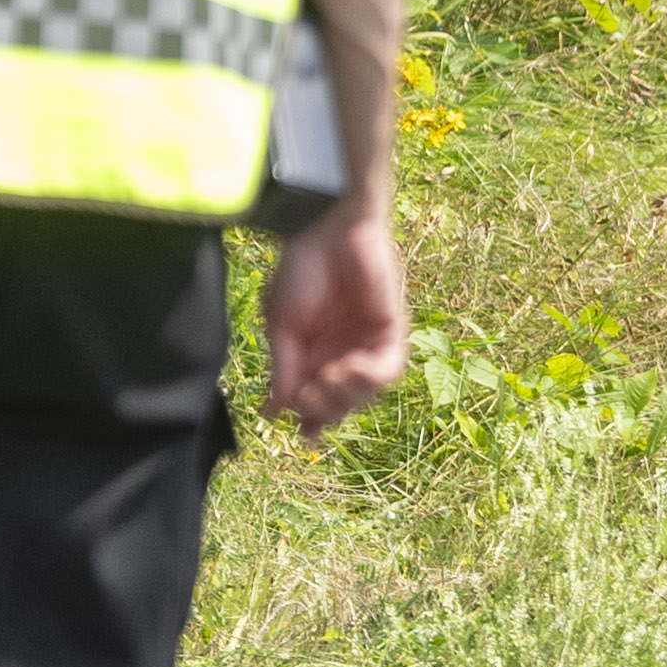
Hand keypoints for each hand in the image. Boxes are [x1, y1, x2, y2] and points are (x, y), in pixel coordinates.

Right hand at [260, 197, 409, 430]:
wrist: (325, 231)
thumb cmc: (299, 270)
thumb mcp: (281, 323)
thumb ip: (283, 365)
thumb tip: (275, 407)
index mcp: (312, 357)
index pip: (314, 401)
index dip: (311, 421)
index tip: (303, 434)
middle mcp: (341, 356)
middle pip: (340, 405)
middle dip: (324, 410)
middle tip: (306, 397)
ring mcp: (367, 347)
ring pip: (365, 395)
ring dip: (345, 397)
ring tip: (325, 381)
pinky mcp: (390, 333)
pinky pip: (387, 371)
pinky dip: (369, 379)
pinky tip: (349, 369)